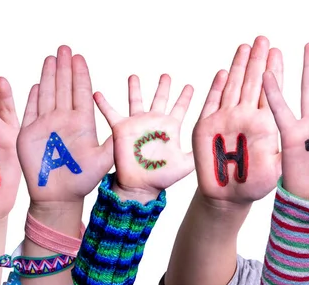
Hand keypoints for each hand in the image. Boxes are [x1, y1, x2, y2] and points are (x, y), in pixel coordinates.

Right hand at [17, 46, 112, 205]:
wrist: (59, 197)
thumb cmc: (83, 180)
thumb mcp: (102, 160)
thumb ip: (112, 143)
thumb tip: (126, 129)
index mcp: (82, 122)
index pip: (81, 92)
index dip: (80, 74)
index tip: (79, 57)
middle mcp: (64, 120)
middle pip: (64, 87)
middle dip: (64, 67)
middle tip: (65, 48)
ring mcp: (46, 125)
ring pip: (48, 94)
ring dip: (49, 76)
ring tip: (51, 57)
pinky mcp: (30, 134)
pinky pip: (31, 111)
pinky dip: (33, 97)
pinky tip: (36, 84)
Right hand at [93, 74, 193, 202]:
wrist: (141, 185)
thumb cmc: (163, 177)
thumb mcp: (185, 164)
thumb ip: (197, 151)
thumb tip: (212, 143)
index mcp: (170, 128)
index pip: (180, 107)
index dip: (185, 97)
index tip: (190, 85)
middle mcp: (154, 122)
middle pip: (159, 98)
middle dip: (163, 87)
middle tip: (166, 75)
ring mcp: (138, 124)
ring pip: (136, 100)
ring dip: (135, 88)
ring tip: (133, 76)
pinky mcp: (121, 129)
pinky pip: (111, 113)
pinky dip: (104, 103)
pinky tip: (97, 92)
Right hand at [192, 36, 282, 205]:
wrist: (228, 197)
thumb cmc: (254, 185)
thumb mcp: (276, 169)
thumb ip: (282, 151)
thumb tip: (294, 135)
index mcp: (264, 124)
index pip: (269, 92)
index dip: (273, 71)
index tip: (277, 52)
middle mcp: (244, 117)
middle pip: (251, 83)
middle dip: (257, 60)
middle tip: (262, 39)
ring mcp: (225, 120)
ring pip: (233, 88)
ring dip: (239, 67)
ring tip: (244, 47)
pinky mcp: (206, 127)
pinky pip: (211, 103)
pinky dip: (216, 88)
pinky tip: (222, 73)